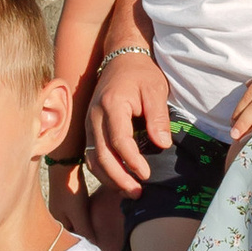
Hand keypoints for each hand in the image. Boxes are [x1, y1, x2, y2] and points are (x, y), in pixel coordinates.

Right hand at [86, 46, 172, 196]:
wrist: (122, 57)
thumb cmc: (141, 73)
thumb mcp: (156, 89)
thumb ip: (158, 117)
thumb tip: (162, 145)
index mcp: (112, 104)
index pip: (119, 140)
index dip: (132, 161)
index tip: (147, 174)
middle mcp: (94, 116)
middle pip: (101, 154)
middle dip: (119, 178)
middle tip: (138, 192)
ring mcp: (89, 123)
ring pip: (93, 158)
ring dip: (109, 178)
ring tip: (130, 192)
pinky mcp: (90, 128)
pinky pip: (91, 154)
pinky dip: (103, 170)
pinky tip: (119, 181)